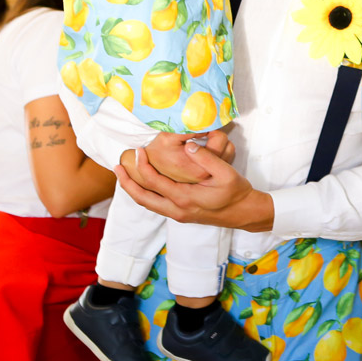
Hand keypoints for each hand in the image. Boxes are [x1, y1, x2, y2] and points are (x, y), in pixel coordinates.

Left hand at [115, 135, 275, 229]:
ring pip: (148, 204)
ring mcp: (178, 214)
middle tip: (116, 167)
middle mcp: (177, 209)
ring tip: (125, 175)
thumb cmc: (237, 192)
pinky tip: (146, 183)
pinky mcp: (182, 215)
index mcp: (184, 198)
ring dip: (134, 190)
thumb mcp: (225, 172)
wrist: (245, 213)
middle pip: (142, 198)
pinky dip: (146, 194)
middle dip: (126, 183)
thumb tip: (187, 145)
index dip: (143, 165)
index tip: (139, 150)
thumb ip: (205, 158)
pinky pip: (156, 205)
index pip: (154, 181)